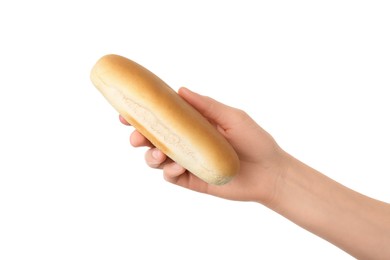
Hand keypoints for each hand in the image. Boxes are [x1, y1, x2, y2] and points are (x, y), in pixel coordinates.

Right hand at [120, 87, 288, 204]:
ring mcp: (186, 161)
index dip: (143, 114)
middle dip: (139, 136)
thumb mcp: (232, 117)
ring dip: (151, 155)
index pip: (163, 117)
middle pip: (153, 138)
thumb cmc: (254, 140)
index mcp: (193, 124)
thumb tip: (180, 89)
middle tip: (136, 136)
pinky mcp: (191, 180)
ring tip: (159, 154)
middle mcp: (186, 142)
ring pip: (156, 158)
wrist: (270, 172)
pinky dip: (169, 171)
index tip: (126, 111)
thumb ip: (206, 106)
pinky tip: (178, 166)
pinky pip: (170, 176)